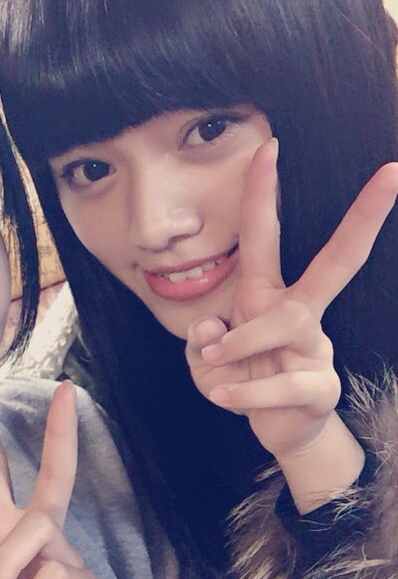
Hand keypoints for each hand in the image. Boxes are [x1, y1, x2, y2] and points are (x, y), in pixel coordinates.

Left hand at [186, 140, 397, 461]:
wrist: (277, 431)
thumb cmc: (243, 381)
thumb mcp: (206, 362)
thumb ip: (200, 343)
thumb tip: (211, 328)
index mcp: (268, 296)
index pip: (265, 238)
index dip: (263, 194)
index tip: (269, 146)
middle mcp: (299, 314)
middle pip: (337, 262)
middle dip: (362, 218)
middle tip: (393, 173)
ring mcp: (316, 349)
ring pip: (290, 322)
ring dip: (245, 340)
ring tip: (215, 360)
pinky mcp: (320, 387)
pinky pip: (284, 383)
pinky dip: (246, 392)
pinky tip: (222, 397)